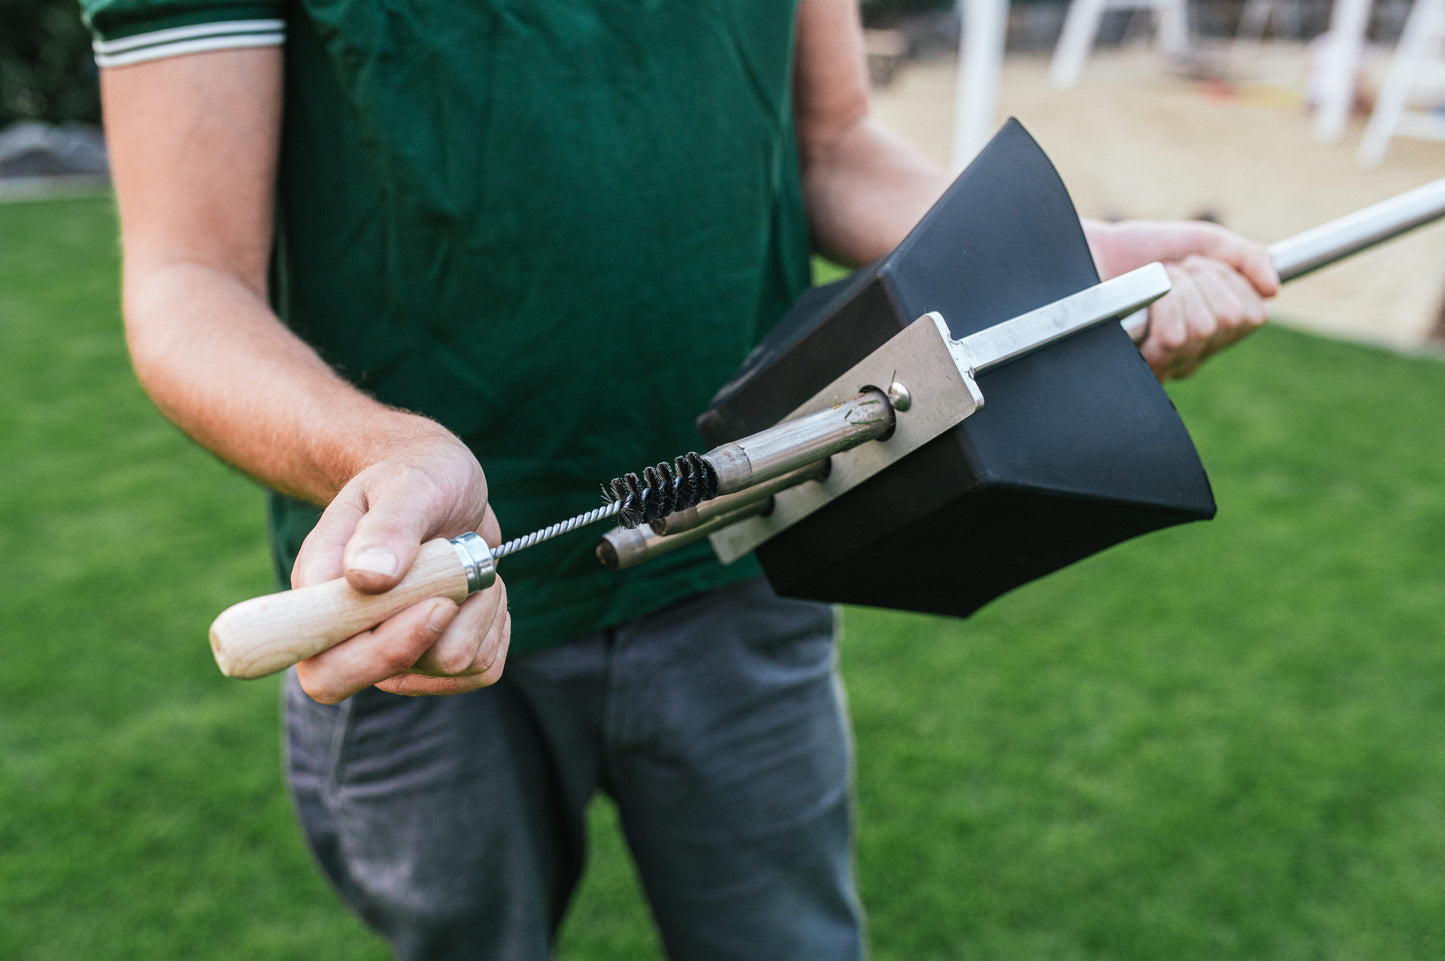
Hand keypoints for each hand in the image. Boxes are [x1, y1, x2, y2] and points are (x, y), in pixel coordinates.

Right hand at [289, 417, 510, 702]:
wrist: (442, 488)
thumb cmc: (413, 479)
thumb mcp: (405, 485)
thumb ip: (387, 526)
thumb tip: (368, 578)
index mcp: (320, 600)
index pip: (327, 670)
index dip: (382, 651)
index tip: (436, 603)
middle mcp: (352, 638)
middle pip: (385, 680)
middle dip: (441, 634)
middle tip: (463, 583)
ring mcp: (397, 654)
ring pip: (451, 666)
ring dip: (478, 610)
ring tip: (470, 565)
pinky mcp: (441, 661)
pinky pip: (483, 666)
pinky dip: (496, 623)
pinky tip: (482, 590)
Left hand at [1086, 220, 1280, 380]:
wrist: (1086, 252)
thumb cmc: (1141, 252)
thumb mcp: (1205, 243)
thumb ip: (1248, 259)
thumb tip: (1274, 290)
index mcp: (1215, 332)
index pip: (1253, 315)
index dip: (1227, 280)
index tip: (1196, 266)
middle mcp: (1193, 355)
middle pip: (1228, 320)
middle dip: (1200, 280)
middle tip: (1172, 274)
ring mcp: (1166, 363)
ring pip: (1203, 327)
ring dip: (1177, 288)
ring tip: (1154, 283)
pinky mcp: (1140, 366)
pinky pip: (1174, 337)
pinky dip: (1161, 302)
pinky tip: (1143, 299)